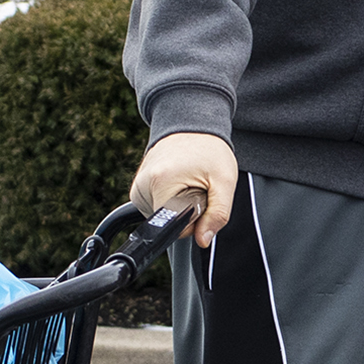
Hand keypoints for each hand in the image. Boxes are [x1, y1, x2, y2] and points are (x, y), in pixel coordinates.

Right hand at [131, 132, 237, 248]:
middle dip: (187, 212)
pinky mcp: (137, 188)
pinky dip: (170, 201)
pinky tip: (178, 182)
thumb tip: (203, 240)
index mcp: (161, 183)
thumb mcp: (225, 181)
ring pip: (162, 218)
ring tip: (188, 181)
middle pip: (167, 224)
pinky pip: (156, 208)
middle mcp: (142, 185)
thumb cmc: (209, 149)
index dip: (194, 221)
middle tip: (196, 186)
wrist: (192, 124)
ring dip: (178, 206)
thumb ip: (218, 215)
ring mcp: (137, 187)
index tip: (201, 197)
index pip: (176, 228)